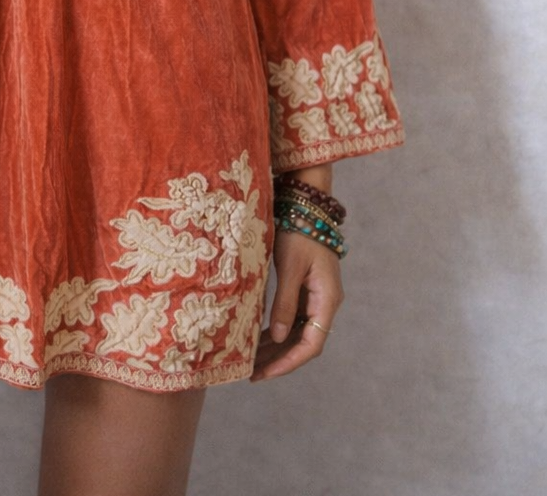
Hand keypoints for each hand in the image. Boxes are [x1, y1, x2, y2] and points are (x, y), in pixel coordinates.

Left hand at [250, 228, 343, 380]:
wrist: (306, 205)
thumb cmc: (299, 233)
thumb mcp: (290, 268)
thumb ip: (286, 303)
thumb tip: (280, 338)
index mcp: (327, 300)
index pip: (311, 344)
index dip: (289, 362)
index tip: (265, 373)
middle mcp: (325, 303)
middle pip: (304, 342)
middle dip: (279, 359)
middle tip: (252, 373)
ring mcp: (317, 297)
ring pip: (298, 332)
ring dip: (277, 347)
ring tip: (251, 360)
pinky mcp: (307, 289)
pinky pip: (294, 318)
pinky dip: (278, 330)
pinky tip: (259, 338)